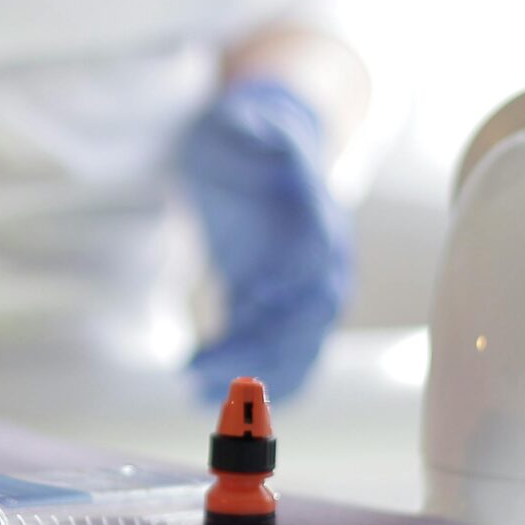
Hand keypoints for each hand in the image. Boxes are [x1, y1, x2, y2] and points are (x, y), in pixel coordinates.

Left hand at [179, 78, 351, 402]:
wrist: (276, 140)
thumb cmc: (250, 132)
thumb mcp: (243, 119)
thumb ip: (254, 126)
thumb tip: (258, 125)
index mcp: (313, 212)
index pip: (308, 259)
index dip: (282, 289)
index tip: (243, 314)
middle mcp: (323, 255)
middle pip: (306, 313)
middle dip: (260, 346)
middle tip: (201, 369)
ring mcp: (313, 283)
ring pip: (302, 341)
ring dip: (260, 373)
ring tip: (202, 392)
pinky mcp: (290, 303)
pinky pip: (296, 351)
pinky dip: (274, 381)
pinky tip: (236, 405)